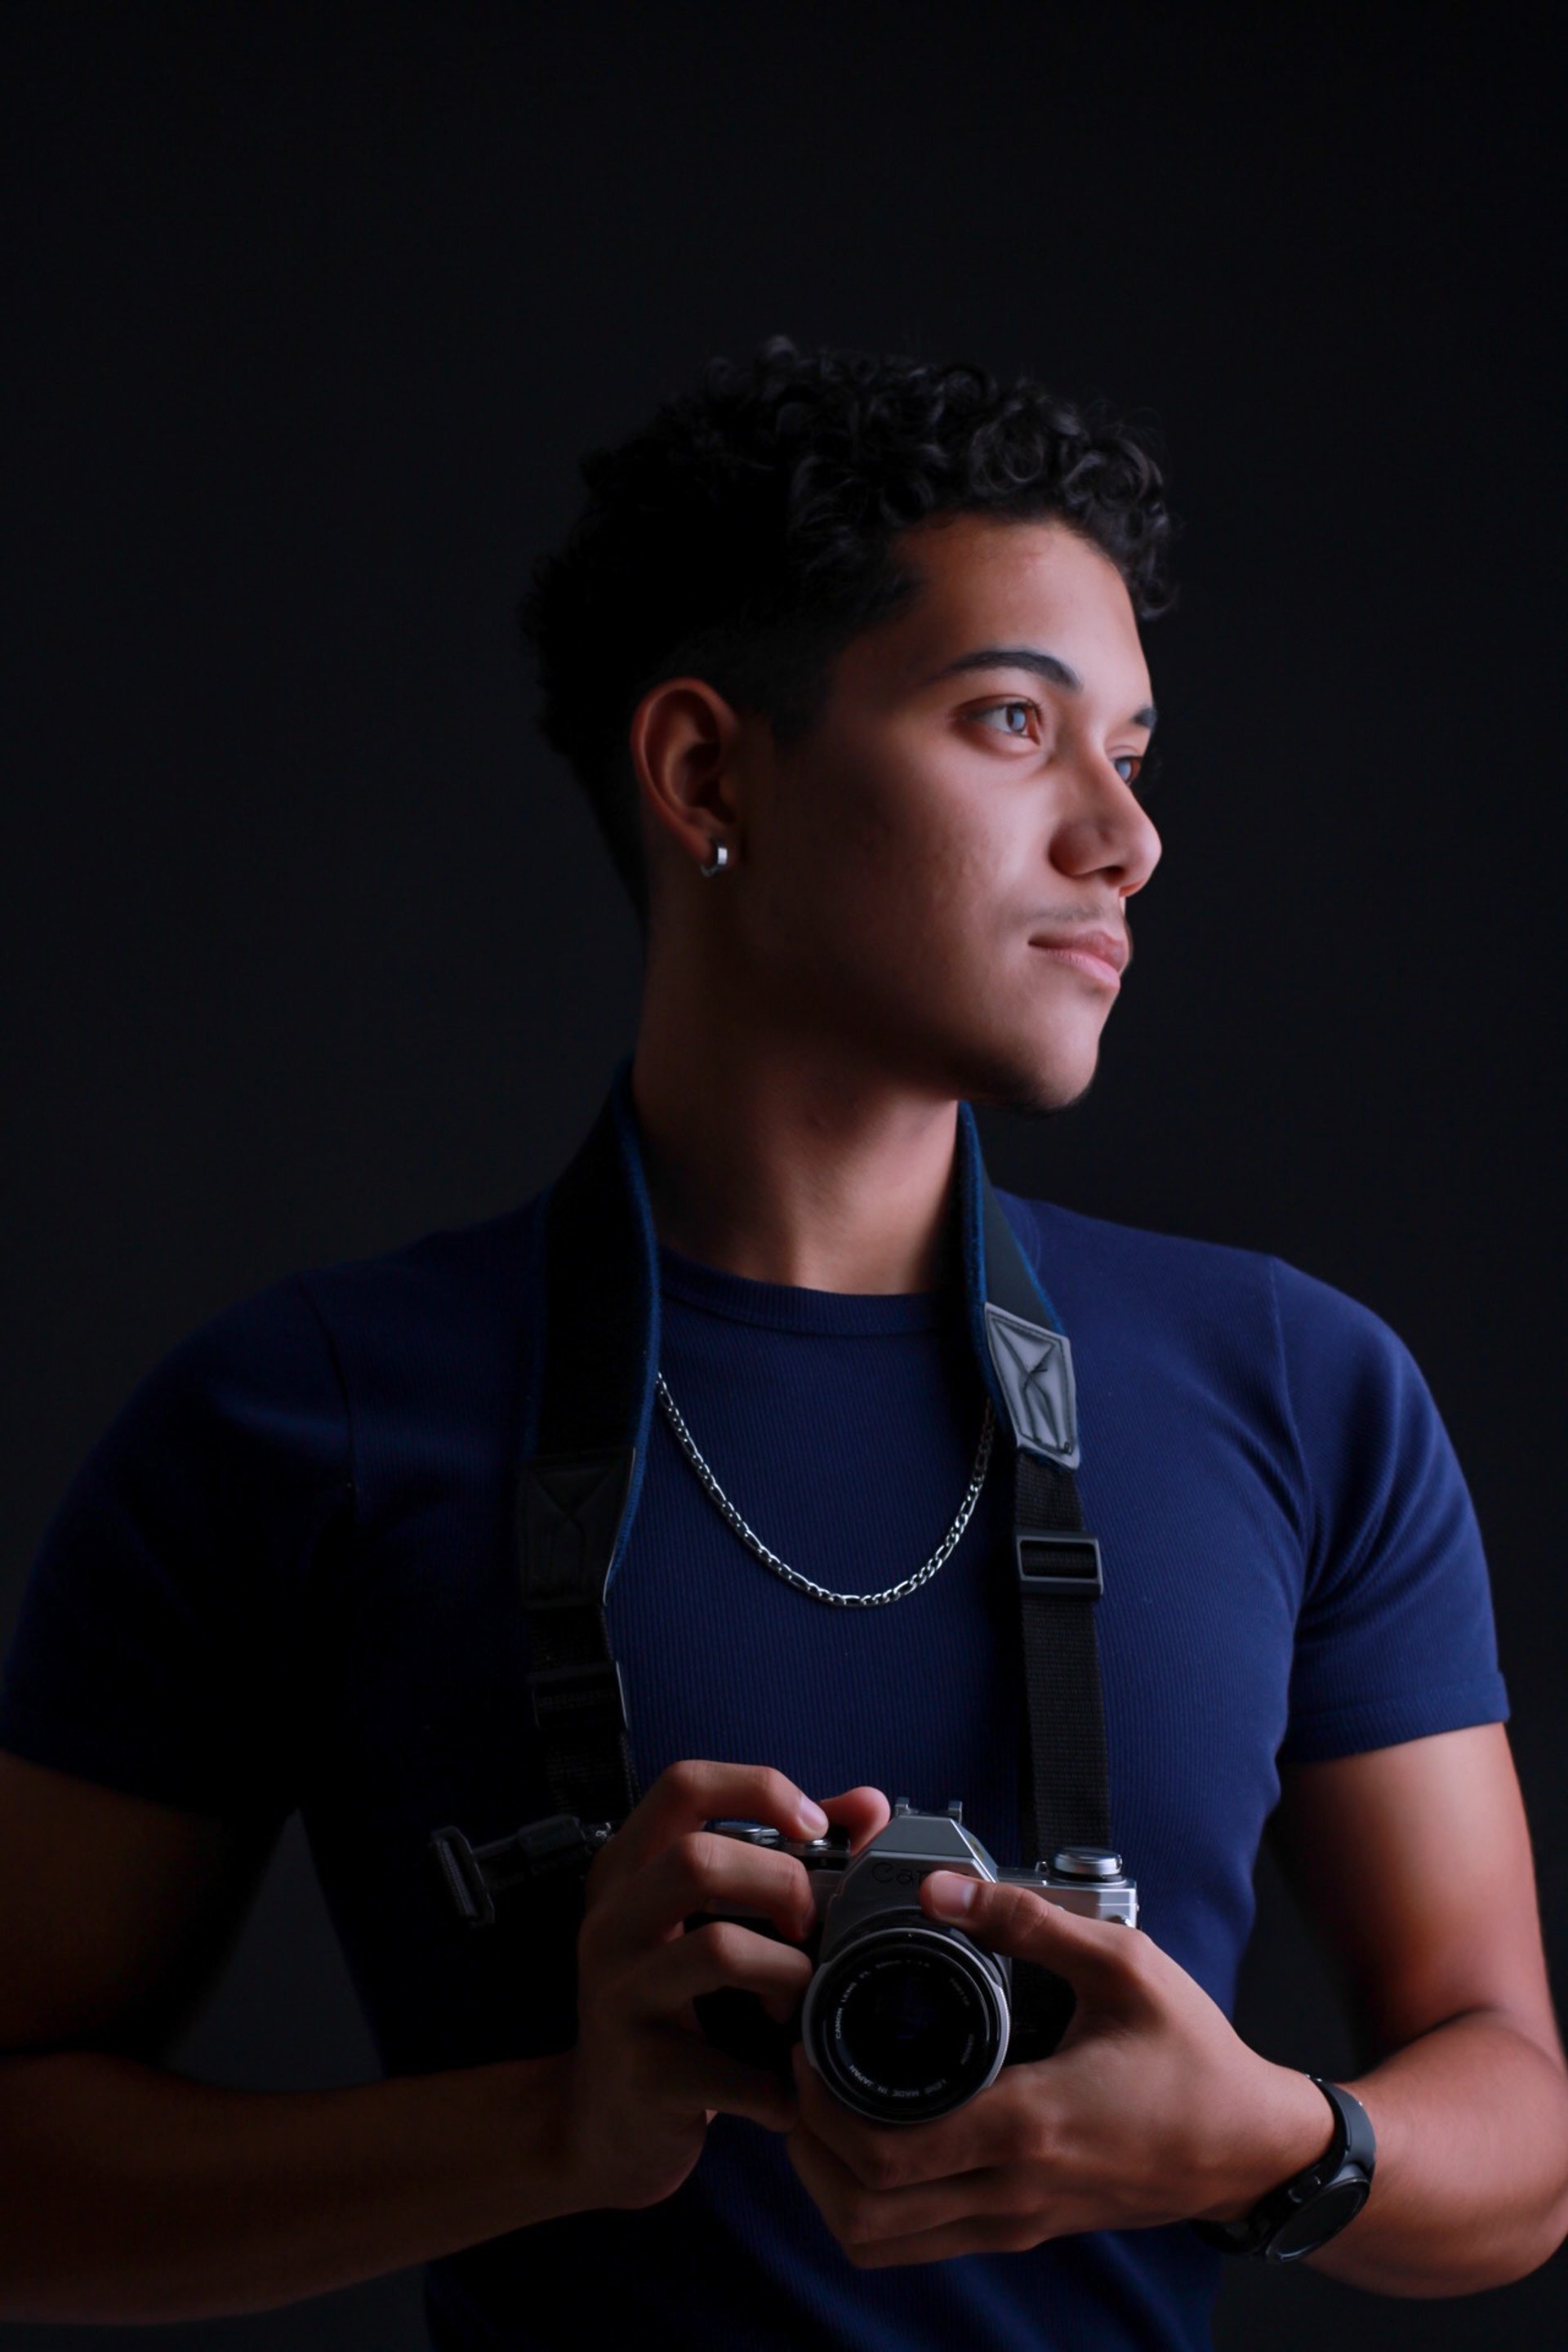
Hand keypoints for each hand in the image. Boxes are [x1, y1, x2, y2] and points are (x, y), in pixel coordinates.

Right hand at [557, 1759, 889, 2212]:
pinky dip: (777, 2083)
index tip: (814, 1826)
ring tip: (798, 2005)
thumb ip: (785, 1859)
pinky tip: (783, 2091)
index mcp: (628, 1870)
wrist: (604, 2128)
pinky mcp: (640, 2071)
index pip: (683, 1785)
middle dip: (781, 1885)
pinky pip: (730, 2065)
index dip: (758, 1789)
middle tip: (808, 1927)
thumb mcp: (707, 1922)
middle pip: (698, 1860)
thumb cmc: (675, 2008)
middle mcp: (610, 1922)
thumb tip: (868, 1804)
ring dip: (787, 1976)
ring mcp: (618, 1995)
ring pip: (718, 1949)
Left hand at [786, 1870, 1335, 2266]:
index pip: (888, 2154)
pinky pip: (917, 2243)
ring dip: (830, 2185)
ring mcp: (1015, 2220)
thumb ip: (1027, 1919)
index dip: (823, 2108)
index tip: (805, 2047)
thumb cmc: (1193, 2057)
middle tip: (799, 2074)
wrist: (1250, 2149)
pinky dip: (870, 2205)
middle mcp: (1012, 2189)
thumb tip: (939, 1886)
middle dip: (808, 2147)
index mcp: (1030, 2124)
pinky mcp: (1021, 2228)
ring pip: (882, 2242)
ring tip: (820, 2108)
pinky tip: (868, 2139)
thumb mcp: (1123, 1964)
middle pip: (865, 2212)